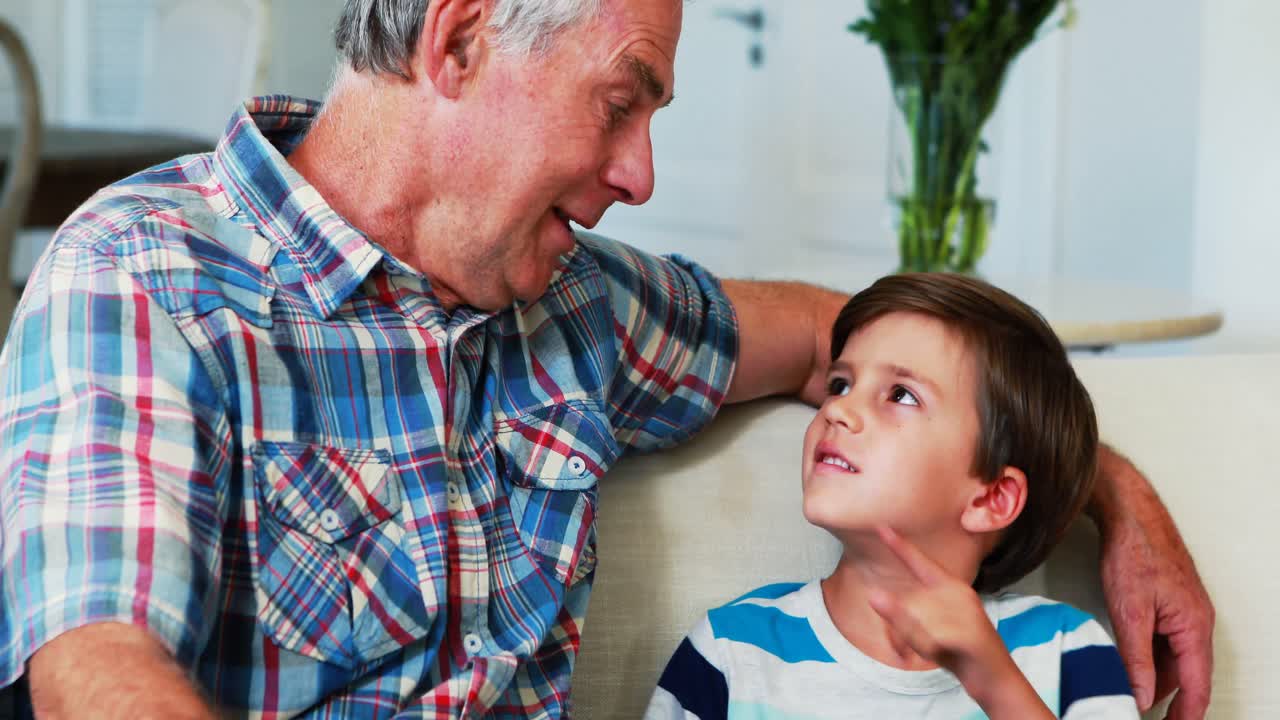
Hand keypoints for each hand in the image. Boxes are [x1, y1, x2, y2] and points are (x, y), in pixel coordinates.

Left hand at [866, 527, 1018, 695]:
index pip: (920, 562)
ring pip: (919, 621)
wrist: (994, 678)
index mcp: (949, 588)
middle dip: (905, 629)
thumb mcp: (924, 632)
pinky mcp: (972, 633)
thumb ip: (901, 614)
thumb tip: (873, 596)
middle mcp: (959, 593)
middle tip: (920, 646)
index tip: (881, 527)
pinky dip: (928, 650)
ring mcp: (968, 612)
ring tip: (936, 650)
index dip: (900, 545)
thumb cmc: (957, 651)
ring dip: (917, 641)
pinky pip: (932, 638)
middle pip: (910, 604)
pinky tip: (940, 654)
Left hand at [1094, 450, 1213, 719]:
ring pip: (1172, 656)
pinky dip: (1148, 653)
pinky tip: (1126, 659)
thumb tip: (1143, 696)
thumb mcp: (1129, 612)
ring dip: (1154, 674)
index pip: (1198, 686)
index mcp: (1195, 627)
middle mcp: (1196, 621)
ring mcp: (1183, 610)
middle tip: (1136, 710)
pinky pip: (1164, 638)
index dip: (1186, 714)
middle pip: (1185, 674)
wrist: (1129, 512)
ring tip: (1127, 689)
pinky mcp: (1169, 601)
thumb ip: (1136, 659)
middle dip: (1165, 697)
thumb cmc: (1134, 552)